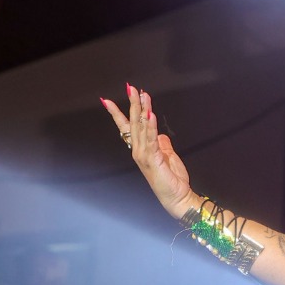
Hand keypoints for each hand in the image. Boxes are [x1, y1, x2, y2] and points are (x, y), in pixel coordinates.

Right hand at [101, 84, 195, 217]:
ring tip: (142, 95)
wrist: (177, 196)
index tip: (107, 100)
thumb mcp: (167, 156)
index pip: (127, 127)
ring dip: (142, 110)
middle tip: (130, 88)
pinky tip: (150, 114)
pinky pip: (151, 138)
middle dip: (132, 104)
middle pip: (133, 123)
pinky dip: (150, 126)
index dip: (118, 113)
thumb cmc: (172, 179)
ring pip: (140, 127)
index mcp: (141, 149)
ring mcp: (144, 154)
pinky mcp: (153, 158)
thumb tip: (160, 134)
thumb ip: (161, 144)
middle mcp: (138, 150)